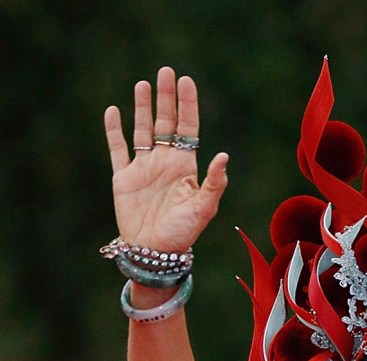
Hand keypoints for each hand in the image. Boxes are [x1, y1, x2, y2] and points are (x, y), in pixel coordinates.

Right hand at [103, 66, 228, 252]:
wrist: (154, 253)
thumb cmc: (182, 234)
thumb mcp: (203, 209)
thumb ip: (214, 183)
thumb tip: (224, 157)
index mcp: (184, 166)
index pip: (187, 128)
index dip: (187, 105)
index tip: (186, 81)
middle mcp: (164, 163)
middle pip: (165, 123)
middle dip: (166, 98)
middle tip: (166, 71)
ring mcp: (143, 168)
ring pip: (142, 130)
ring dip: (143, 108)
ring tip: (143, 84)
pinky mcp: (124, 178)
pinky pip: (118, 149)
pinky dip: (114, 130)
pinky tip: (113, 111)